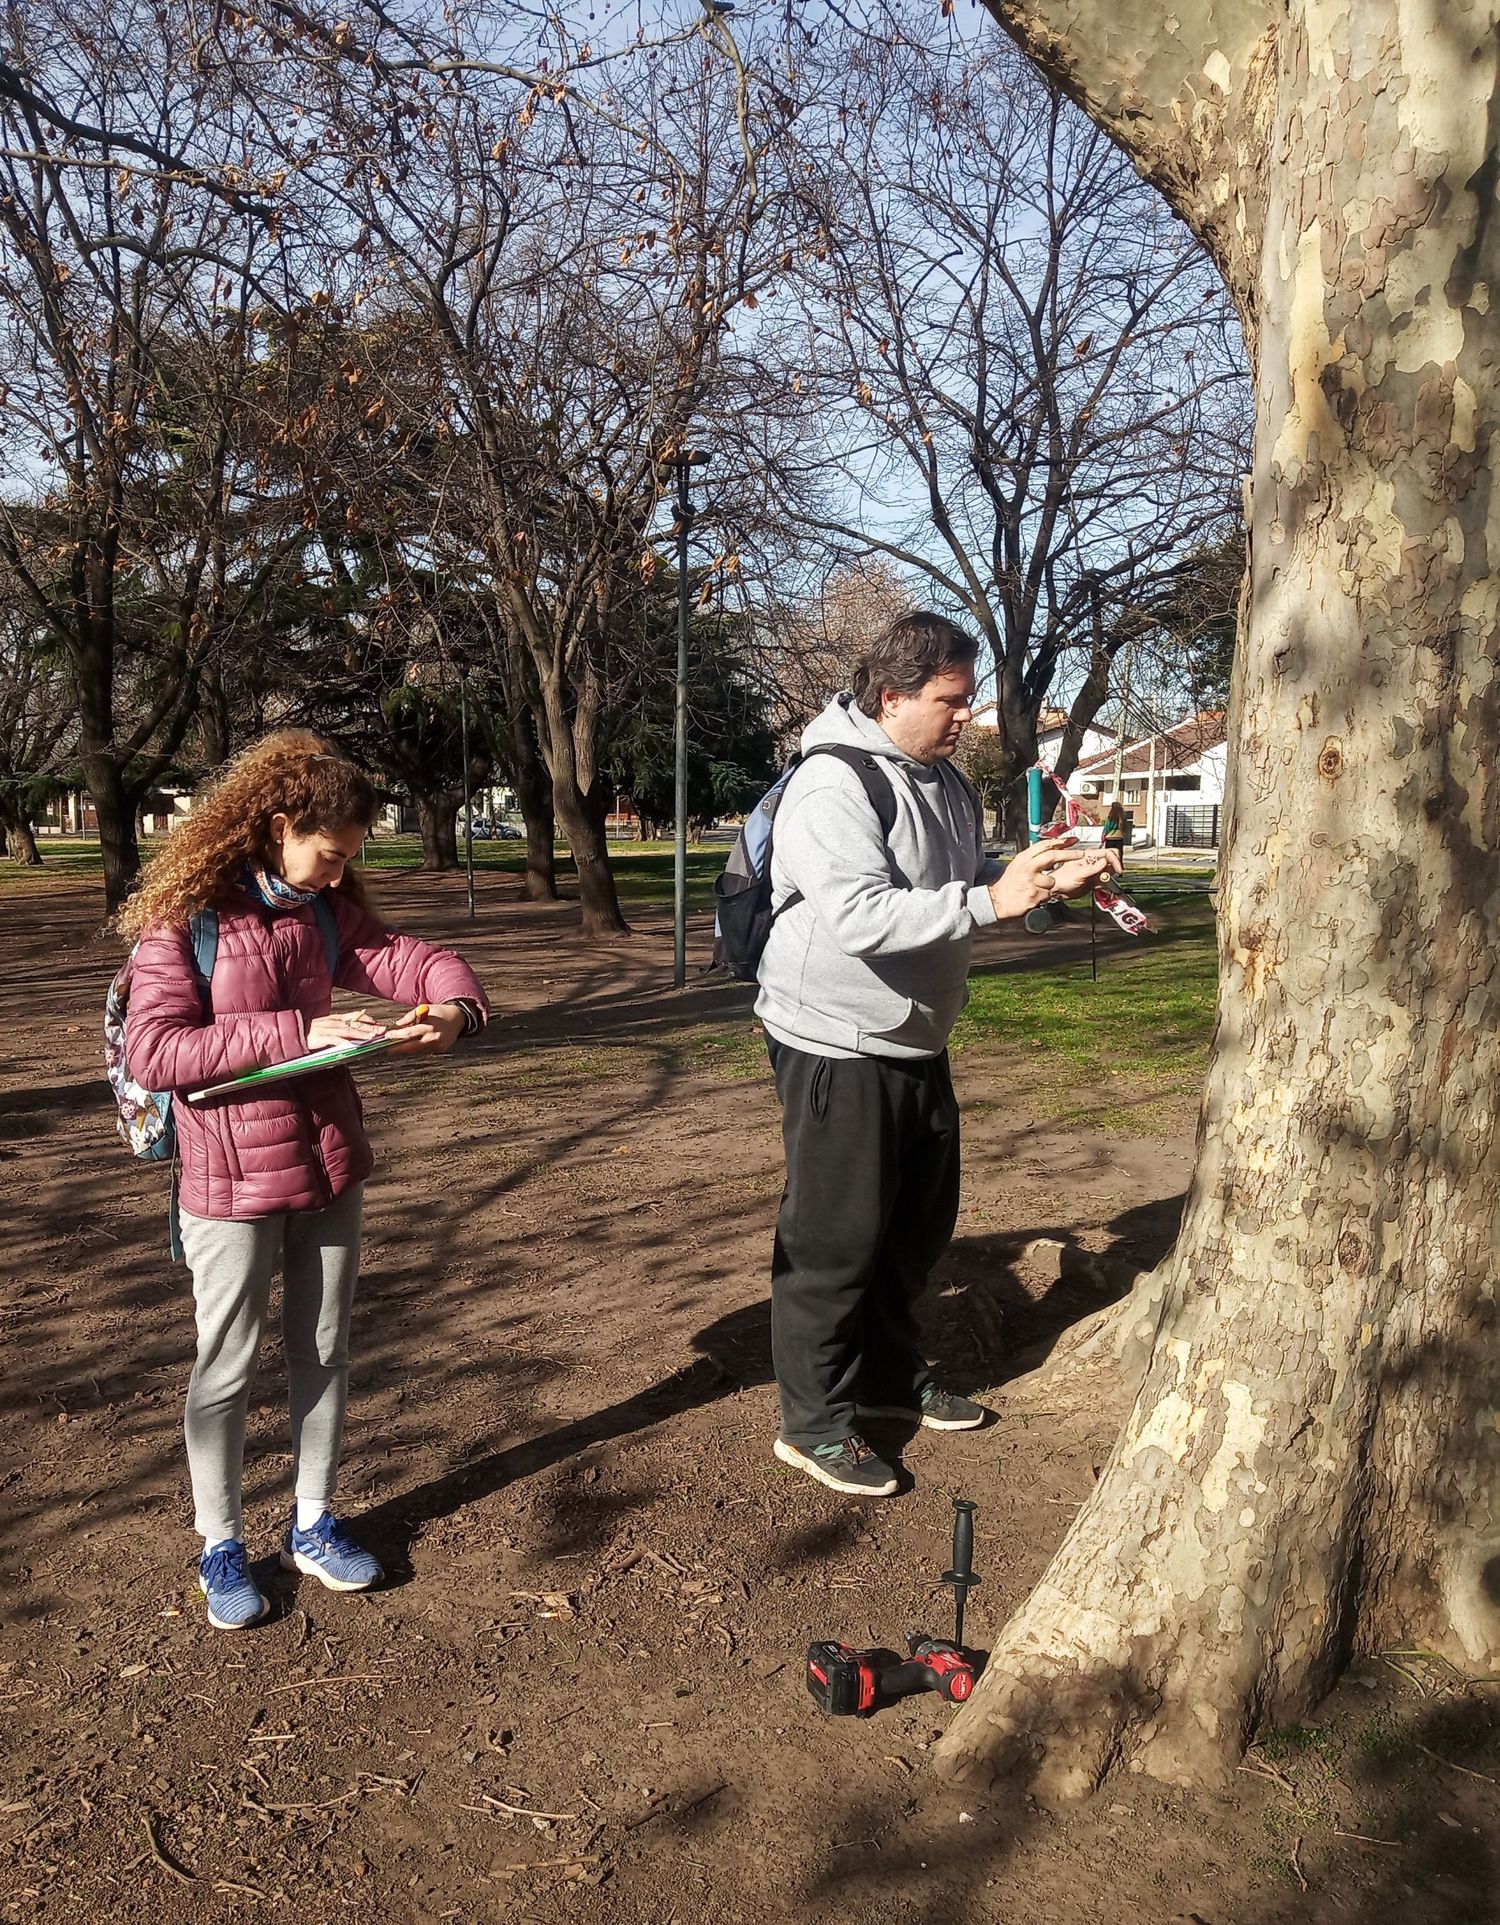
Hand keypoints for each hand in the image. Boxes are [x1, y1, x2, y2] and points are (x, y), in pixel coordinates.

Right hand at [306, 1011, 387, 1049]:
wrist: (294, 1033)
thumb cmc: (311, 1032)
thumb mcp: (327, 1026)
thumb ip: (339, 1028)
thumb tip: (351, 1033)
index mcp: (335, 1018)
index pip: (354, 1016)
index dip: (367, 1019)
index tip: (378, 1023)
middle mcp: (333, 1022)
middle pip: (354, 1023)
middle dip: (370, 1027)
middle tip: (382, 1030)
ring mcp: (328, 1029)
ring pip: (348, 1031)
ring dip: (361, 1034)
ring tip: (372, 1037)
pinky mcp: (322, 1037)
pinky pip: (335, 1039)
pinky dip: (344, 1042)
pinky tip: (352, 1045)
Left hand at [386, 1001, 465, 1054]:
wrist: (459, 1018)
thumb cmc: (439, 1012)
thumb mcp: (425, 1008)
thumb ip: (410, 1017)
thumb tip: (397, 1025)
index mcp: (430, 1026)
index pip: (409, 1033)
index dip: (397, 1036)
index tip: (388, 1036)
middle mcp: (434, 1038)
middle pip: (412, 1047)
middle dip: (399, 1048)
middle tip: (389, 1049)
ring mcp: (438, 1045)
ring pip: (418, 1051)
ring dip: (407, 1049)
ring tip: (397, 1048)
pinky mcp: (441, 1050)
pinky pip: (425, 1051)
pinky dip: (417, 1048)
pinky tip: (412, 1045)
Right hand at [987, 837, 1122, 919]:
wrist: (998, 900)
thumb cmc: (1008, 883)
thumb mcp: (1017, 865)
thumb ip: (1032, 858)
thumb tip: (1049, 851)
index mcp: (1024, 858)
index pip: (1044, 845)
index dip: (1060, 842)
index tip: (1072, 840)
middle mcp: (1027, 868)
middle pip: (1052, 856)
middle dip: (1069, 854)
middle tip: (1081, 854)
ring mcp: (1031, 882)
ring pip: (1051, 880)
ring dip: (1049, 885)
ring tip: (1037, 888)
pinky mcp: (1034, 895)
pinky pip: (1047, 894)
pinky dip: (1044, 896)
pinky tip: (1033, 896)